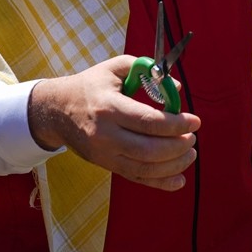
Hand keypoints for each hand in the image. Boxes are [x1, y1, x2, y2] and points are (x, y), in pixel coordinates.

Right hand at [28, 55, 200, 191]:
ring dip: (174, 164)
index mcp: (109, 107)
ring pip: (145, 168)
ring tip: (190, 153)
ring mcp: (105, 154)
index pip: (148, 121)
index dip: (176, 124)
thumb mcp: (114, 68)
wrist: (57, 111)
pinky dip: (160, 183)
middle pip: (149, 149)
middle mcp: (105, 135)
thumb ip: (146, 70)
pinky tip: (179, 180)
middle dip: (178, 146)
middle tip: (193, 138)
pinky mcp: (106, 165)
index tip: (195, 122)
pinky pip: (136, 178)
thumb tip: (176, 88)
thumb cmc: (91, 86)